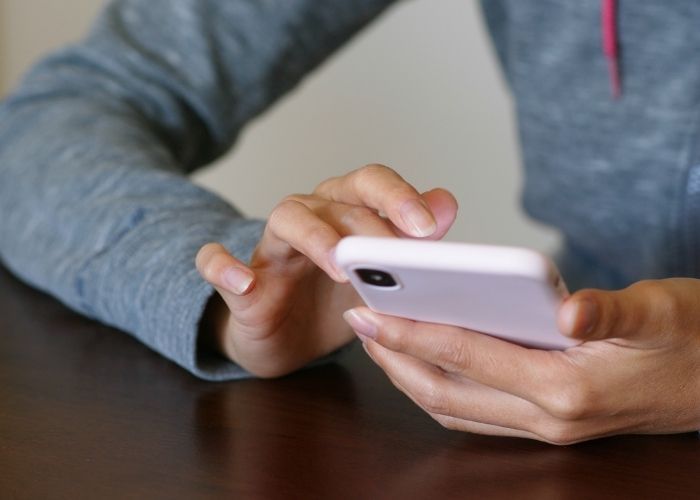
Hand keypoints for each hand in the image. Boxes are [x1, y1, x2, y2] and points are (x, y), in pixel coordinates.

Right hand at [196, 164, 457, 376]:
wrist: (284, 338)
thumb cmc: (332, 301)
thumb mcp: (378, 276)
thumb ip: (408, 240)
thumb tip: (446, 203)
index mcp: (345, 211)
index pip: (371, 184)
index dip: (398, 198)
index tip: (427, 228)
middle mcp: (309, 218)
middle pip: (335, 199)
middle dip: (368, 224)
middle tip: (394, 254)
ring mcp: (271, 249)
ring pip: (286, 220)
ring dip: (315, 237)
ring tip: (339, 266)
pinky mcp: (238, 283)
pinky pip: (215, 263)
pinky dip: (224, 267)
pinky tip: (243, 282)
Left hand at [344, 278, 699, 443]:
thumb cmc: (691, 339)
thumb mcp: (661, 312)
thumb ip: (613, 311)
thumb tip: (569, 309)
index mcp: (569, 388)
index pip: (470, 356)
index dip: (415, 332)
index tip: (371, 311)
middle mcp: (549, 418)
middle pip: (448, 391)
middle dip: (395, 358)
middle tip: (357, 321)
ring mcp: (545, 426)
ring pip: (455, 406)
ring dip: (409, 374)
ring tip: (378, 338)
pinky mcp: (545, 421)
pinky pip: (474, 410)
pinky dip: (439, 385)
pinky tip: (423, 359)